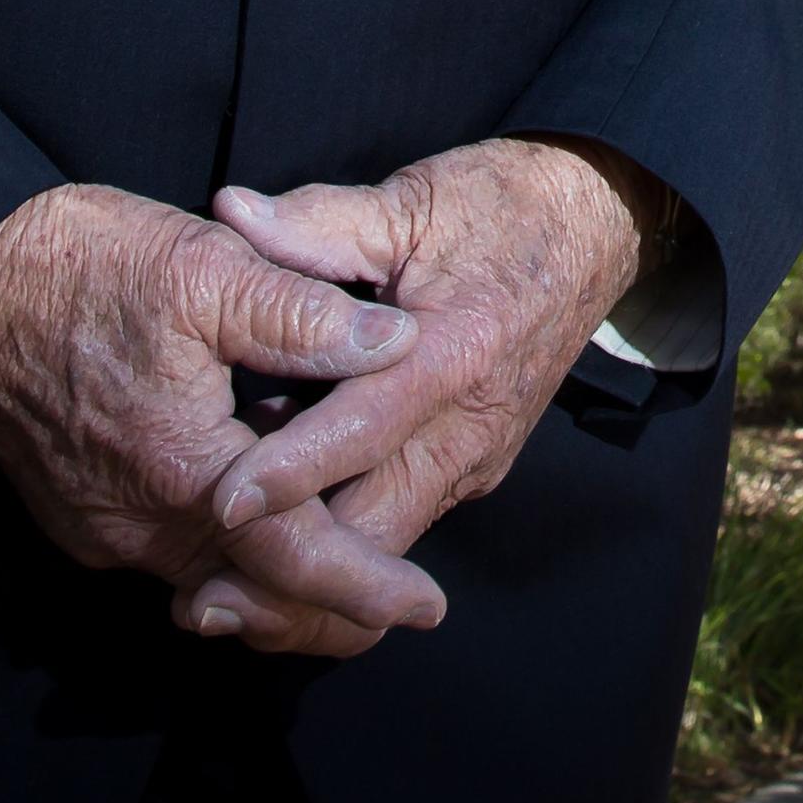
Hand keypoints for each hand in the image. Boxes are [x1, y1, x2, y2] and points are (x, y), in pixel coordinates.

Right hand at [0, 182, 440, 658]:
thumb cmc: (86, 264)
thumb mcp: (209, 266)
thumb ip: (308, 316)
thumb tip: (398, 342)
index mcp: (180, 469)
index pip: (293, 559)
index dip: (367, 584)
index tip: (427, 605)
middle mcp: (137, 524)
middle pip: (254, 591)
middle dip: (330, 596)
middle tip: (399, 595)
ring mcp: (102, 528)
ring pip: (213, 574)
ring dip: (277, 564)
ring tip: (344, 537)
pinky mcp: (80, 517)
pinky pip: (170, 549)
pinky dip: (225, 540)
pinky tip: (262, 493)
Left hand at [177, 140, 654, 641]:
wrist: (598, 226)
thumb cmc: (502, 208)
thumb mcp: (409, 200)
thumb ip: (316, 220)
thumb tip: (230, 210)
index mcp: (454, 352)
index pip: (365, 428)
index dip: (291, 472)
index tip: (222, 505)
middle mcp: (469, 425)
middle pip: (378, 533)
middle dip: (292, 578)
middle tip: (204, 602)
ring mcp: (476, 457)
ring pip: (389, 549)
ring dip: (309, 578)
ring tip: (219, 596)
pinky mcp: (474, 469)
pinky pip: (402, 523)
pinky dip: (340, 545)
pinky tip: (271, 538)